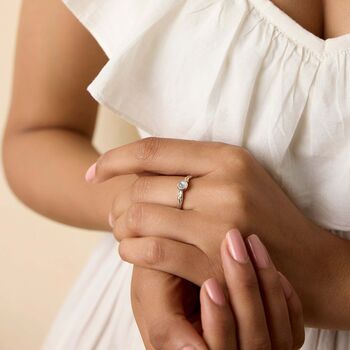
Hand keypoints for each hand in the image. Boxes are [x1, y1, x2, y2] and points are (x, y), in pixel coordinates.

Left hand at [87, 137, 324, 288]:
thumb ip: (194, 167)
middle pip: (142, 187)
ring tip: (125, 233)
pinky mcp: (216, 262)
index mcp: (228, 156)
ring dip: (122, 228)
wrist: (310, 263)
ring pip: (141, 218)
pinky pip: (152, 251)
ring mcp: (221, 224)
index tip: (94, 172)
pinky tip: (132, 252)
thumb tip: (138, 166)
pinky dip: (132, 251)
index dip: (114, 159)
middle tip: (115, 215)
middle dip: (118, 203)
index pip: (152, 150)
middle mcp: (224, 185)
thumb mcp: (239, 177)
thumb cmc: (267, 218)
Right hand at [130, 230, 304, 349]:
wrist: (174, 259)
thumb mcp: (150, 296)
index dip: (218, 323)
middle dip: (244, 292)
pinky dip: (284, 296)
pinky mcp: (271, 330)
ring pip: (277, 334)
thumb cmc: (157, 276)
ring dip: (266, 284)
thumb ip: (164, 327)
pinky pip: (291, 326)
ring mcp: (252, 344)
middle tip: (233, 247)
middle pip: (253, 343)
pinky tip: (268, 264)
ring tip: (251, 243)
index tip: (210, 283)